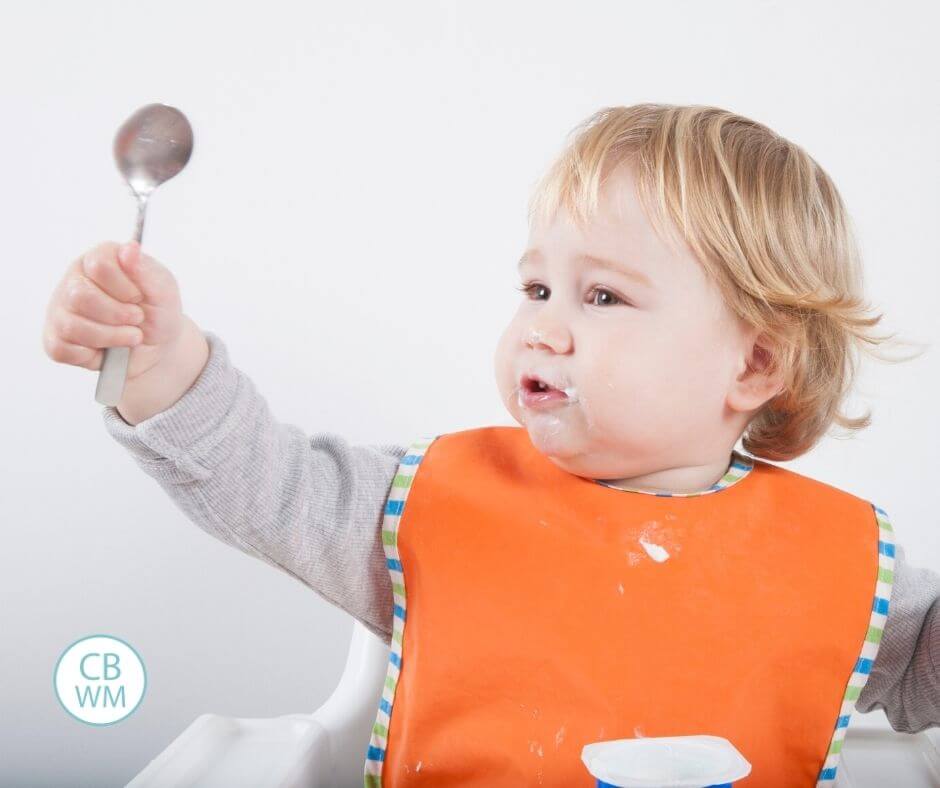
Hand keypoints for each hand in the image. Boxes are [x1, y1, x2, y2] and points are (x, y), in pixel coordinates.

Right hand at [42, 240, 184, 380]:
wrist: (159, 347)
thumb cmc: (158, 312)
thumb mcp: (163, 289)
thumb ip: (146, 269)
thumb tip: (130, 249)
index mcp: (98, 259)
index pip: (98, 265)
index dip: (125, 288)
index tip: (139, 296)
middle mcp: (74, 280)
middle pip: (80, 296)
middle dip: (118, 314)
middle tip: (137, 318)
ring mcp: (61, 310)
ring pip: (71, 325)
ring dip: (112, 336)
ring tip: (132, 335)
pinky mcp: (56, 339)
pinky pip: (63, 350)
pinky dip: (93, 355)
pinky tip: (108, 348)